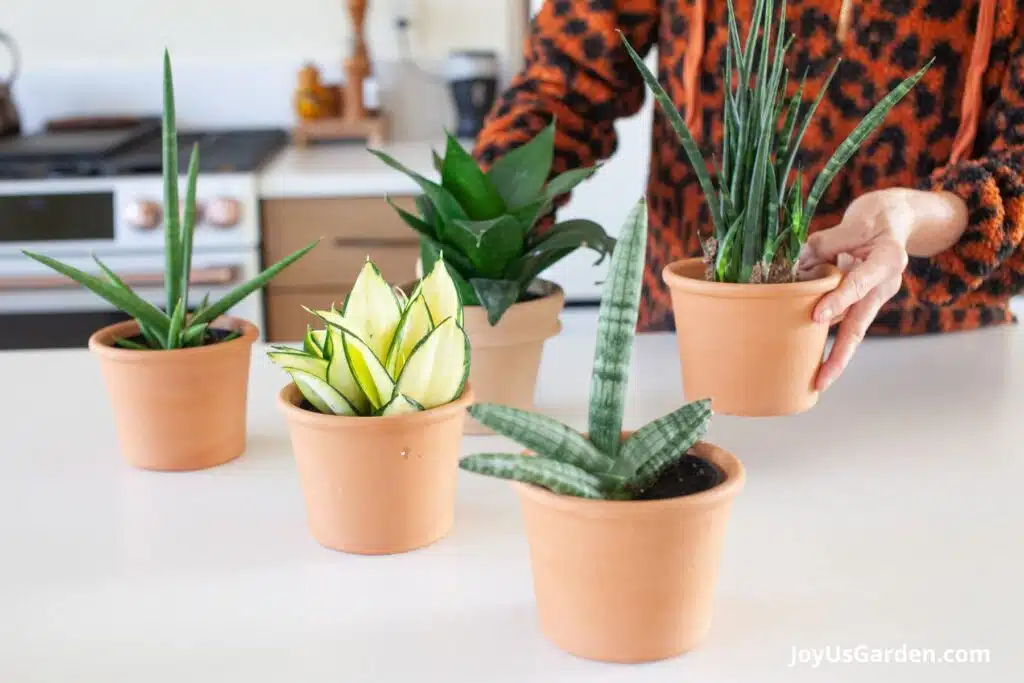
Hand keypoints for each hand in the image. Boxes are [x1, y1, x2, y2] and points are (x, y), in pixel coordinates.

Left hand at [796, 189, 915, 390]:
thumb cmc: (877, 216)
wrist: (900, 218)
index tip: (818, 317)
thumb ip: (827, 243)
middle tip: (821, 381)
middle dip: (840, 356)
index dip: (839, 300)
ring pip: (852, 329)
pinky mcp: (864, 302)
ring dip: (833, 353)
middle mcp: (884, 284)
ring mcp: (875, 297)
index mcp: (887, 259)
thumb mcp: (856, 221)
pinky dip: (827, 336)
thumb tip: (796, 265)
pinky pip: (844, 321)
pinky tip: (810, 356)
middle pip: (860, 325)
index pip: (860, 283)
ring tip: (813, 379)